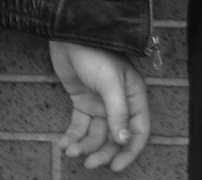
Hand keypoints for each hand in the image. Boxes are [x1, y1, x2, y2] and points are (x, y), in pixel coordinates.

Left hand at [51, 40, 150, 172]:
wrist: (69, 36)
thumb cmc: (95, 54)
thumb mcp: (110, 82)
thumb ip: (117, 112)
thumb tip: (123, 140)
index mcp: (133, 97)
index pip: (138, 130)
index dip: (130, 151)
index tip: (116, 167)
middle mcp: (118, 104)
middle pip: (115, 137)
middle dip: (103, 152)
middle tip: (89, 163)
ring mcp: (99, 104)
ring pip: (96, 135)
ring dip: (84, 146)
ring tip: (70, 151)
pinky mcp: (81, 102)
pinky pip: (79, 127)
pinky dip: (72, 137)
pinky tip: (63, 144)